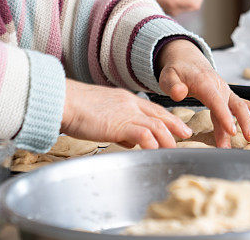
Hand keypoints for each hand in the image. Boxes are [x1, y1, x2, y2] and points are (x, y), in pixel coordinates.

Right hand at [60, 79, 191, 147]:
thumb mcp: (102, 115)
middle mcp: (129, 104)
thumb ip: (118, 126)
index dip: (167, 118)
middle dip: (175, 125)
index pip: (152, 109)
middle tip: (186, 134)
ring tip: (174, 149)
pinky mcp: (119, 123)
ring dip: (167, 138)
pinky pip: (143, 133)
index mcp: (125, 100)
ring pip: (156, 125)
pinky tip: (155, 151)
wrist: (63, 100)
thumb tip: (129, 140)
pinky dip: (152, 143)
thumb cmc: (75, 109)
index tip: (178, 125)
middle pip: (159, 115)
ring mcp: (126, 113)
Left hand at [156, 39, 249, 147]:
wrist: (187, 60)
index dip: (225, 116)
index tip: (232, 131)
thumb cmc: (177, 71)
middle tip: (248, 139)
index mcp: (205, 82)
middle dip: (244, 122)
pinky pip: (245, 107)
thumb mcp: (167, 76)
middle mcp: (220, 87)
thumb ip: (172, 85)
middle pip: (236, 104)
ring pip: (244, 106)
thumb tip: (180, 93)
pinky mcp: (228, 97)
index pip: (216, 100)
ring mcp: (226, 92)